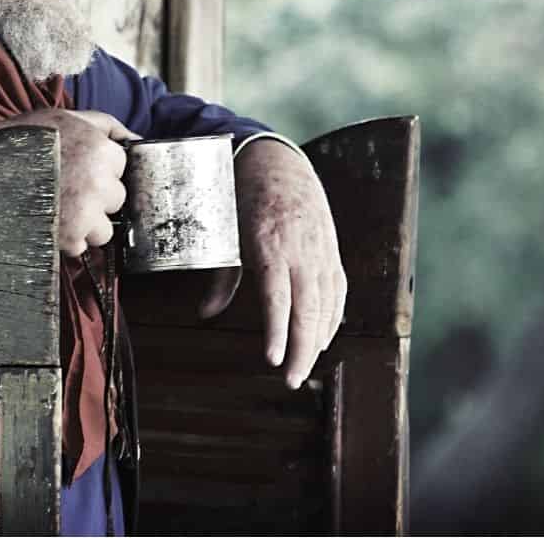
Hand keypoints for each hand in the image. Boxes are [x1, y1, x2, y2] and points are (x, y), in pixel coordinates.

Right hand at [0, 109, 140, 256]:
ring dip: (86, 223)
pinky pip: (82, 247)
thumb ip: (109, 126)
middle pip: (116, 199)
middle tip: (68, 187)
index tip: (80, 168)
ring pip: (104, 229)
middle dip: (97, 196)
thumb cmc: (25, 137)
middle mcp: (99, 183)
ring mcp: (84, 212)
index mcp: (102, 151)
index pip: (121, 168)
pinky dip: (68, 239)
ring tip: (60, 207)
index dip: (101, 168)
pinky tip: (50, 220)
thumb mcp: (69, 118)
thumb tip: (139, 141)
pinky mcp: (67, 236)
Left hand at [201, 138, 344, 388]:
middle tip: (292, 380)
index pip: (278, 296)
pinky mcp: (332, 251)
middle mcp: (302, 249)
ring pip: (327, 303)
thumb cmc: (244, 198)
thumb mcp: (226, 231)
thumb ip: (222, 276)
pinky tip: (323, 338)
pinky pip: (337, 290)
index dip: (278, 331)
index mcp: (271, 243)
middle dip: (302, 348)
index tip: (274, 360)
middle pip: (308, 308)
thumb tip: (206, 313)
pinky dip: (332, 317)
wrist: (279, 163)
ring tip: (304, 368)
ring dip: (318, 339)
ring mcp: (322, 250)